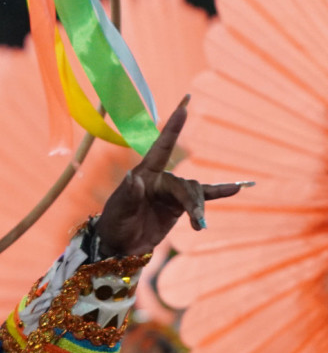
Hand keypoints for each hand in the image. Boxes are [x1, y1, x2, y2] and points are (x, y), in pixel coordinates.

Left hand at [95, 95, 249, 256]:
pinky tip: (236, 188)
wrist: (120, 245)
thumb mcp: (119, 211)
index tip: (184, 108)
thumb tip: (135, 178)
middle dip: (191, 201)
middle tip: (196, 220)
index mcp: (144, 174)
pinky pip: (201, 197)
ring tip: (200, 225)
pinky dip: (218, 193)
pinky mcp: (179, 206)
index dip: (172, 129)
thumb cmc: (114, 223)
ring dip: (198, 209)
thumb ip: (129, 195)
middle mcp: (160, 180)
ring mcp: (171, 192)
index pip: (161, 148)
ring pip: (193, 193)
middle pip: (184, 184)